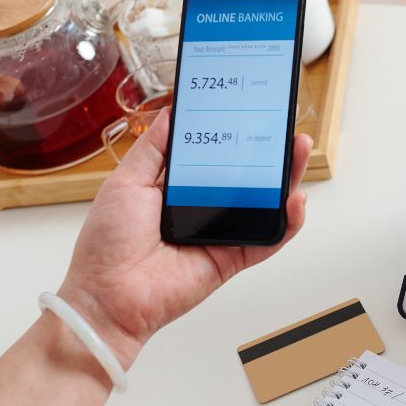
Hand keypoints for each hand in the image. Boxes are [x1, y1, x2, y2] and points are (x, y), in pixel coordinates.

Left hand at [57, 108, 311, 367]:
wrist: (108, 295)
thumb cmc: (107, 245)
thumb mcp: (126, 181)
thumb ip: (153, 148)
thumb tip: (172, 113)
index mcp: (175, 188)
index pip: (214, 155)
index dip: (233, 134)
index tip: (249, 110)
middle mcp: (201, 209)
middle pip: (246, 176)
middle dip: (268, 152)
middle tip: (283, 127)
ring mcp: (219, 234)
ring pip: (263, 205)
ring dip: (286, 180)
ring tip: (298, 152)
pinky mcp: (231, 259)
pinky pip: (266, 240)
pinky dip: (286, 223)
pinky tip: (295, 201)